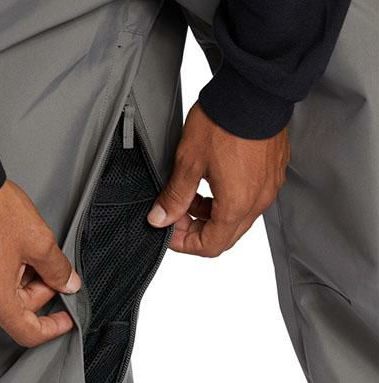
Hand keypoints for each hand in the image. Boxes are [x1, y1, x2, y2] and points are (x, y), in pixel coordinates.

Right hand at [0, 180, 80, 346]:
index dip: (51, 328)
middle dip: (31, 291)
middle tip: (39, 263)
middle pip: (9, 311)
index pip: (28, 332)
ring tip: (10, 250)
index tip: (63, 319)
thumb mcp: (38, 240)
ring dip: (5, 282)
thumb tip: (68, 284)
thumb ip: (58, 269)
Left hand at [148, 102, 289, 256]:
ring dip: (210, 214)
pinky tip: (210, 181)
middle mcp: (258, 201)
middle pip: (225, 235)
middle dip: (196, 229)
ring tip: (189, 193)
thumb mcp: (188, 162)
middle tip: (176, 213)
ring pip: (236, 218)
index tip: (168, 230)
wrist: (255, 88)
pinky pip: (248, 199)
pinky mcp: (272, 172)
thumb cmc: (224, 121)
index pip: (210, 245)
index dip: (185, 244)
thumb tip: (159, 219)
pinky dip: (226, 199)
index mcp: (237, 205)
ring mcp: (269, 187)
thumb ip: (174, 196)